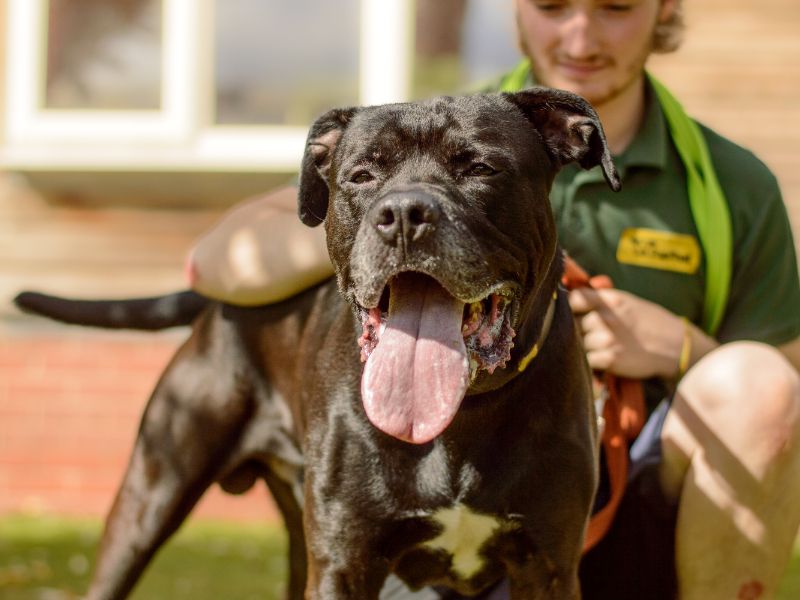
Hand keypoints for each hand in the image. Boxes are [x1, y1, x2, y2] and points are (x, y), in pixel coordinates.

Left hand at [568, 287, 684, 378]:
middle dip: (580, 329)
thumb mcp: (628, 302)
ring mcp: (607, 339)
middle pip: (574, 323)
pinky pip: (587, 360)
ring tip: (604, 347)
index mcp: (611, 300)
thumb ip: (602, 300)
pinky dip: (593, 362)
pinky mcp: (610, 359)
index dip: (571, 306)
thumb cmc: (650, 323)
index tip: (576, 313)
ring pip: (579, 343)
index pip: (575, 298)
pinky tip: (605, 359)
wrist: (677, 347)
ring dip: (587, 347)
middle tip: (594, 334)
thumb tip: (573, 297)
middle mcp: (607, 318)